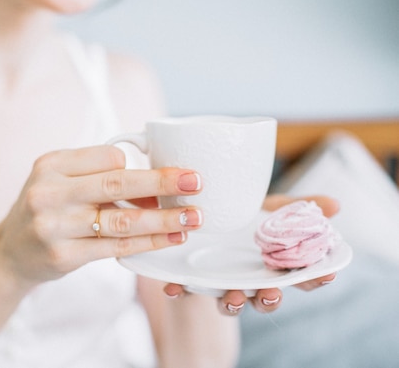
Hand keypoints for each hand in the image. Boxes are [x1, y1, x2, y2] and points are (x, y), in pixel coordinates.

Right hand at [0, 145, 202, 285]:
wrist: (10, 254)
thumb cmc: (45, 210)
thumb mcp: (59, 181)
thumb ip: (96, 175)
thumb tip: (157, 181)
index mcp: (51, 164)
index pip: (108, 157)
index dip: (141, 166)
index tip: (170, 174)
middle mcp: (48, 192)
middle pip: (117, 184)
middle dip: (162, 182)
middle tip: (196, 182)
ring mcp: (54, 226)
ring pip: (122, 220)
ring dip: (163, 218)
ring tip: (194, 217)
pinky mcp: (64, 256)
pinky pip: (116, 247)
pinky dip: (149, 243)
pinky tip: (172, 238)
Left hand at [163, 194, 339, 314]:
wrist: (201, 220)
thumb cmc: (245, 219)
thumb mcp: (271, 209)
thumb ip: (298, 207)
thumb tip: (335, 205)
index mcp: (273, 265)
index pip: (300, 277)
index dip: (315, 278)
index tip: (327, 274)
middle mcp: (250, 280)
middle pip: (265, 298)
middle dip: (270, 299)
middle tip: (272, 294)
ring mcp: (221, 283)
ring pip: (230, 303)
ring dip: (233, 303)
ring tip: (232, 296)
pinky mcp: (192, 280)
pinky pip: (185, 291)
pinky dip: (180, 292)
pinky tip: (173, 288)